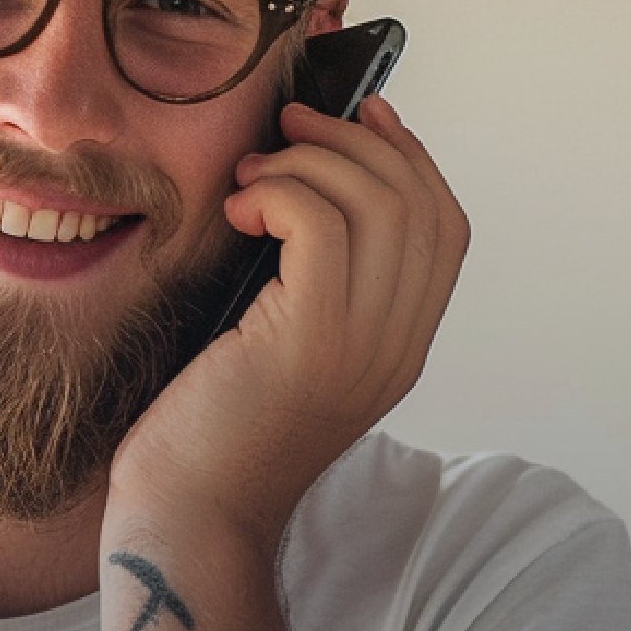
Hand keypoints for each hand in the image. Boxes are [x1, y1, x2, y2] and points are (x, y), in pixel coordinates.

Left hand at [109, 95, 468, 551]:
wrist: (186, 516)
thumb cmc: (206, 429)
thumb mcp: (275, 344)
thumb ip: (306, 285)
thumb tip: (295, 191)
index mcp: (399, 348)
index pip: (445, 228)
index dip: (409, 157)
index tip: (360, 114)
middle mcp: (396, 348)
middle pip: (421, 203)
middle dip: (357, 141)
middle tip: (289, 125)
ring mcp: (361, 349)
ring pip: (379, 205)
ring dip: (311, 161)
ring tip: (252, 174)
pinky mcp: (309, 344)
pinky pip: (324, 228)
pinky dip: (283, 193)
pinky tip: (240, 210)